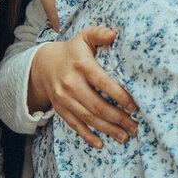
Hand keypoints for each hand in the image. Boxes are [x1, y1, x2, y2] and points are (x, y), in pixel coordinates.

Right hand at [28, 27, 137, 148]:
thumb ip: (99, 34)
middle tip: (135, 127)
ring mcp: (63, 98)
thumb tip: (115, 34)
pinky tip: (101, 144)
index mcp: (81, 65)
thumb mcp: (84, 37)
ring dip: (108, 129)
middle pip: (97, 105)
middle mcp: (71, 83)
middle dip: (118, 118)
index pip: (103, 83)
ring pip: (88, 118)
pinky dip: (88, 136)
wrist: (43, 65)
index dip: (120, 96)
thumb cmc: (72, 51)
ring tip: (125, 136)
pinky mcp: (60, 109)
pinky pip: (74, 125)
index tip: (134, 106)